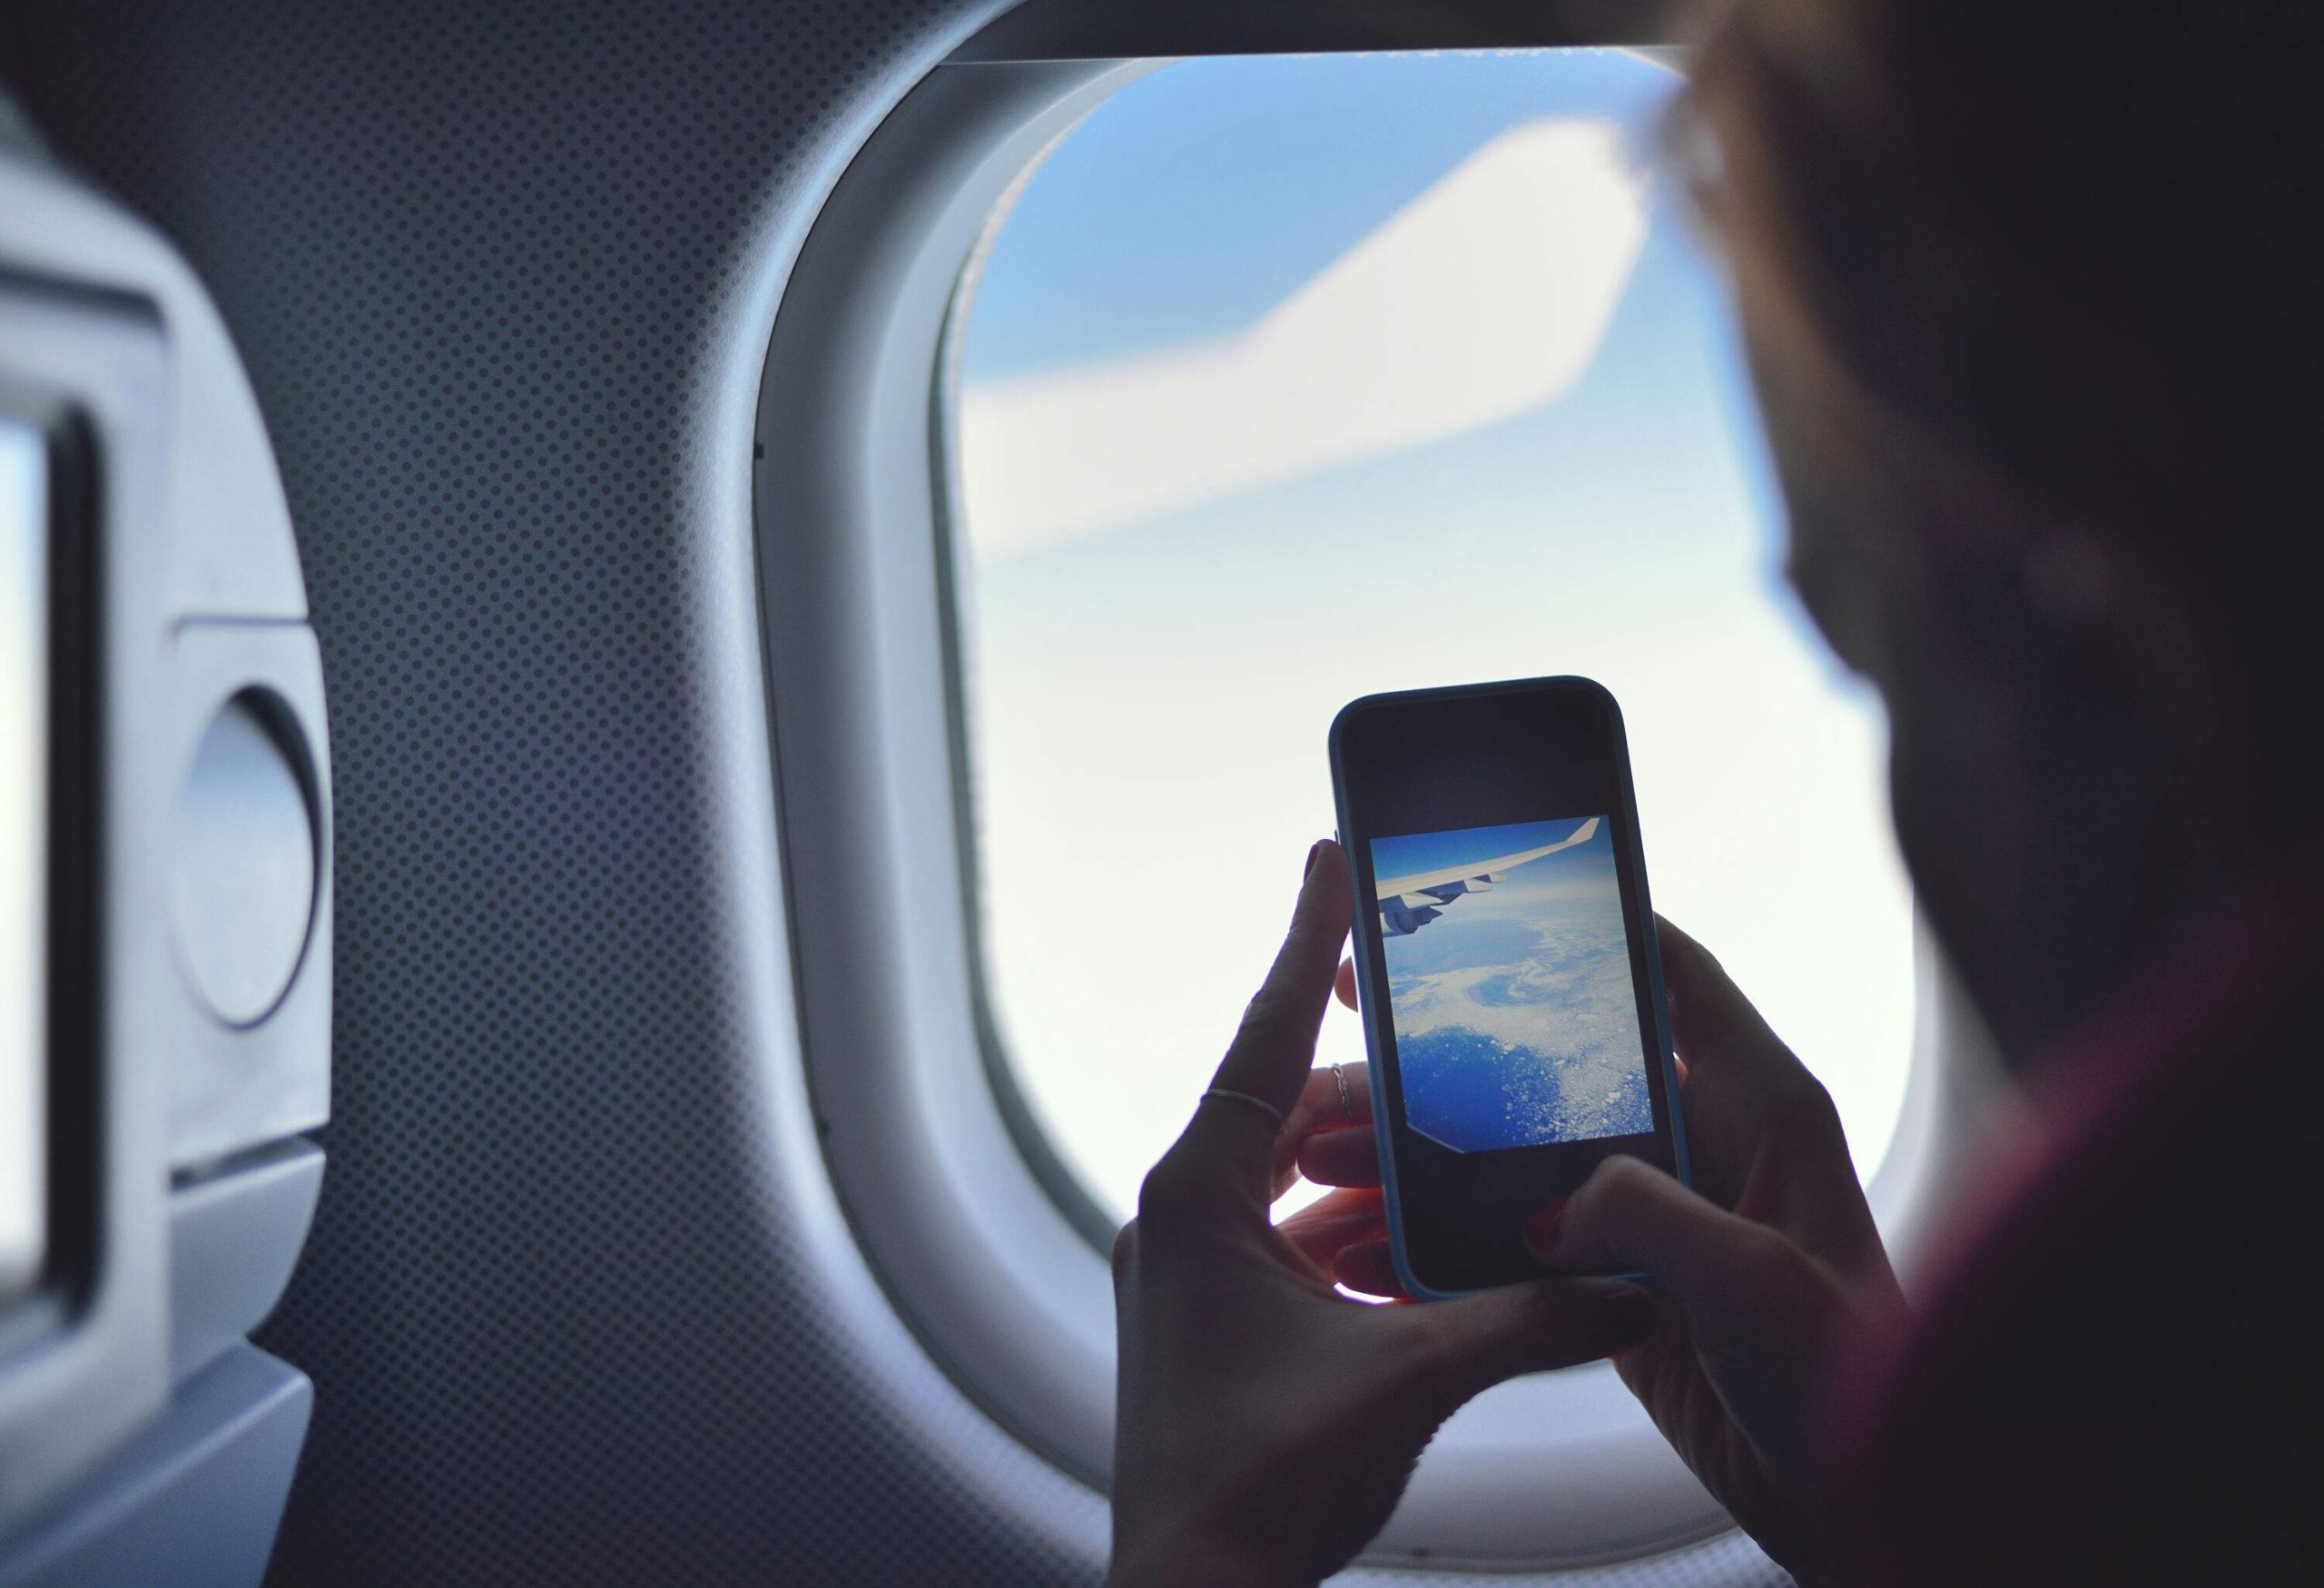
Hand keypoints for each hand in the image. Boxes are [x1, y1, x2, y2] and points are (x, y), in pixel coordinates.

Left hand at [1107, 841, 1658, 1587]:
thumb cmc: (1254, 1490)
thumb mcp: (1410, 1384)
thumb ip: (1525, 1323)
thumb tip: (1628, 1285)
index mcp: (1201, 1195)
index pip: (1268, 1034)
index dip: (1308, 941)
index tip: (1330, 858)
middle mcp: (1180, 1215)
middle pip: (1293, 1110)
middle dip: (1379, 1092)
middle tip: (1450, 1059)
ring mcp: (1186, 1270)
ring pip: (1292, 1181)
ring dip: (1370, 1175)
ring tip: (1451, 1160)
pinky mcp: (1206, 1319)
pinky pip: (1286, 1240)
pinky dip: (1351, 1236)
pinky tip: (1414, 1255)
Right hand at [1302, 919, 1903, 1578]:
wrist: (1861, 1498)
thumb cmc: (1856, 1381)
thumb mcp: (1754, 1278)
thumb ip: (1648, 1212)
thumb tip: (1557, 1199)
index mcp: (1762, 1106)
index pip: (1675, 977)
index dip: (1594, 926)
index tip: (1498, 898)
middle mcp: (1709, 1144)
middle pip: (1558, 1067)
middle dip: (1453, 1059)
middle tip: (1364, 1037)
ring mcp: (1662, 1216)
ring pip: (1518, 1159)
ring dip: (1427, 1162)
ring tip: (1332, 1158)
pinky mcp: (1626, 1286)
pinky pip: (1516, 1247)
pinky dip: (1444, 1246)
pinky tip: (1376, 1253)